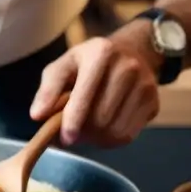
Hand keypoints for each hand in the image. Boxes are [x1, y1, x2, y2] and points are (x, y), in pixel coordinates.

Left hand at [29, 35, 159, 146]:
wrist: (134, 52)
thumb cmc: (91, 62)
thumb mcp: (65, 64)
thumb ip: (48, 88)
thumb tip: (37, 115)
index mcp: (101, 53)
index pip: (85, 94)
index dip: (73, 119)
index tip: (65, 137)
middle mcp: (128, 67)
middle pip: (100, 118)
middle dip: (83, 131)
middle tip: (72, 132)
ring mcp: (144, 86)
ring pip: (114, 131)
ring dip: (96, 138)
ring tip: (87, 128)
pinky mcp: (153, 102)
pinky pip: (128, 136)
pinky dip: (110, 139)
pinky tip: (103, 128)